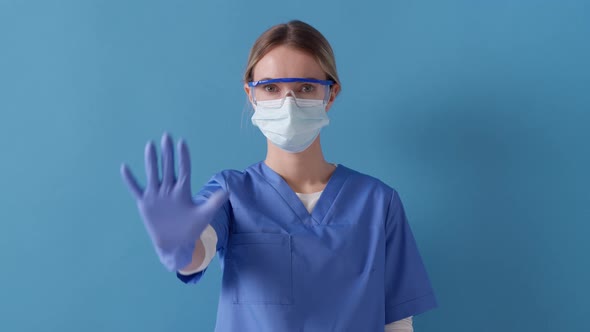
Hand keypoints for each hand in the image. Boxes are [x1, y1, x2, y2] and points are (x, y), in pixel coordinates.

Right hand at [120, 133, 228, 270]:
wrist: (176, 244)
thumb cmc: (191, 229)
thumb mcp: (204, 215)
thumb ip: (214, 202)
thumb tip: (228, 191)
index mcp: (183, 190)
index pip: (183, 169)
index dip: (183, 156)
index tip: (182, 142)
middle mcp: (169, 189)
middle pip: (168, 167)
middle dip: (167, 152)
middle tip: (167, 135)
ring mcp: (156, 195)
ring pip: (153, 173)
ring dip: (151, 160)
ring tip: (150, 144)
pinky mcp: (145, 203)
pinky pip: (136, 188)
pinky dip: (130, 179)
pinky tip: (124, 167)